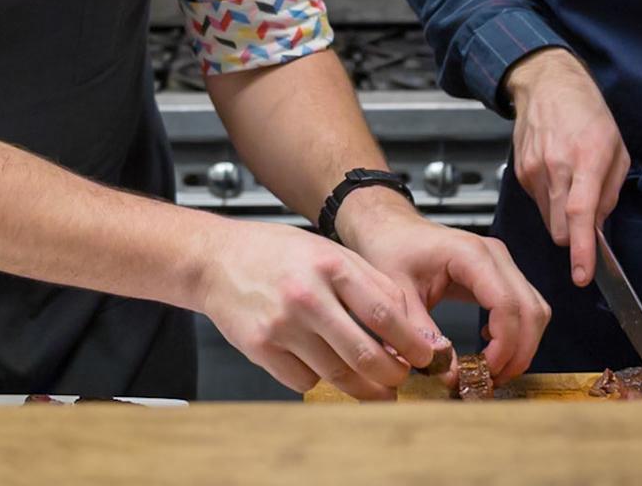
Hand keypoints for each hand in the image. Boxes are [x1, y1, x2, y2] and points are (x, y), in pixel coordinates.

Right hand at [195, 216, 445, 400]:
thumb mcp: (327, 251)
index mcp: (329, 264)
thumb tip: (406, 322)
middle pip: (363, 352)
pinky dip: (319, 381)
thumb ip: (368, 280)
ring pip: (336, 374)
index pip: (383, 311)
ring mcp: (281, 325)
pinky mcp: (259, 349)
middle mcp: (306, 295)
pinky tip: (323, 368)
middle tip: (403, 380)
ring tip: (377, 391)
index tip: (425, 356)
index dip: (411, 341)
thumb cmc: (276, 254)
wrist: (216, 260)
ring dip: (363, 389)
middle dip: (392, 375)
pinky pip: (303, 381)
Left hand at [336, 186, 550, 382]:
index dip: (504, 345)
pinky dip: (518, 333)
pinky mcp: (500, 274)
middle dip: (518, 352)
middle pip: (530, 310)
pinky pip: (525, 307)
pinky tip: (491, 347)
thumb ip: (421, 333)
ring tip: (492, 370)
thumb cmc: (391, 250)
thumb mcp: (397, 294)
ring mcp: (502, 262)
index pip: (507, 304)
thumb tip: (450, 374)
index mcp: (470, 254)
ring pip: (535, 310)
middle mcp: (494, 255)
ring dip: (522, 346)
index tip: (485, 371)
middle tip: (492, 379)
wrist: (391, 229)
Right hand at [505, 48, 631, 286]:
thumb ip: (610, 192)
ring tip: (572, 184)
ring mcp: (534, 170)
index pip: (581, 212)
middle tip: (588, 217)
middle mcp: (557, 166)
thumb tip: (598, 226)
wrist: (547, 85)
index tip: (582, 275)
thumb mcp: (617, 149)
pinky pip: (539, 204)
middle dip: (574, 235)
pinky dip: (551, 201)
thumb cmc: (587, 112)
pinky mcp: (522, 173)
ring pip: (549, 220)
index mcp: (587, 158)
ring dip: (563, 217)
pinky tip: (557, 175)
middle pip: (561, 228)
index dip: (581, 249)